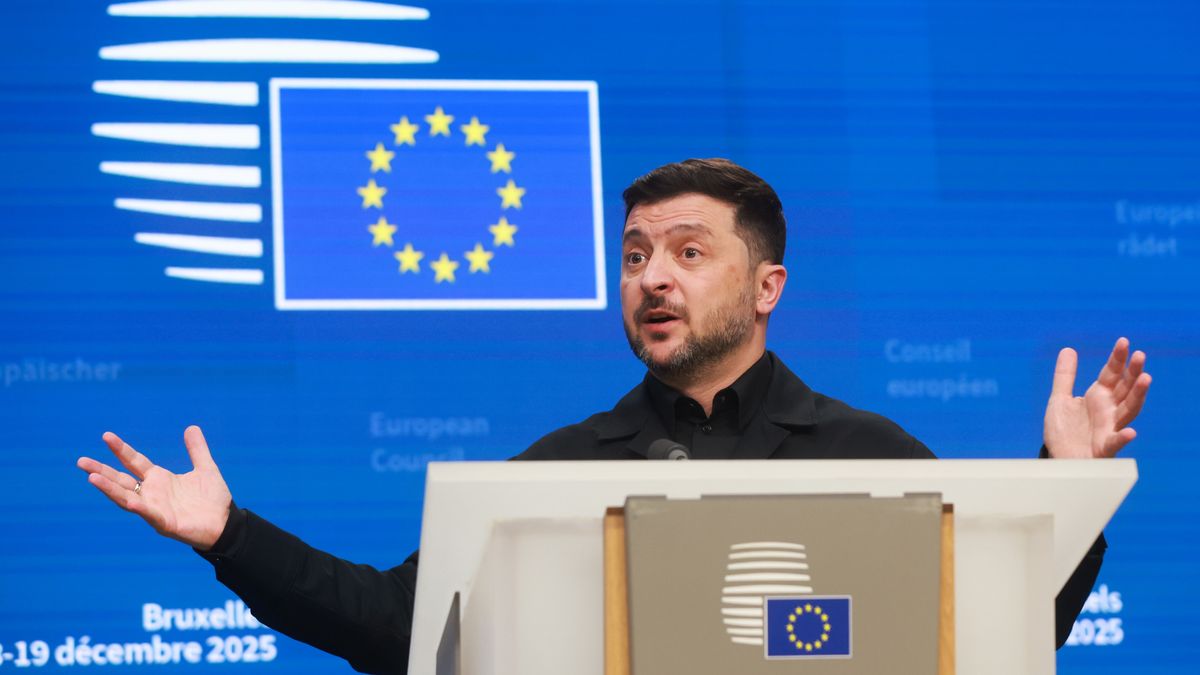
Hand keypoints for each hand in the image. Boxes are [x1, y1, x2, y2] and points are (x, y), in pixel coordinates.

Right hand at [76, 425, 231, 549]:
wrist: (226, 524)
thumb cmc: (213, 500)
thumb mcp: (205, 468)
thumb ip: (197, 450)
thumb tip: (191, 427)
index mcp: (159, 479)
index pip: (134, 461)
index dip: (121, 449)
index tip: (106, 435)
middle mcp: (152, 493)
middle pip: (121, 480)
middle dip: (101, 471)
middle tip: (80, 461)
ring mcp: (155, 509)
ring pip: (126, 497)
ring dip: (109, 488)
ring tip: (91, 477)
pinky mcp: (164, 523)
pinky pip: (148, 514)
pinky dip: (138, 507)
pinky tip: (128, 500)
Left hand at [1044, 337, 1151, 458]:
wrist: (1057, 458)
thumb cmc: (1063, 431)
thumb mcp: (1059, 400)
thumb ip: (1065, 376)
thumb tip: (1069, 349)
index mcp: (1098, 397)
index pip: (1111, 374)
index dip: (1117, 359)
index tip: (1124, 341)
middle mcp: (1108, 410)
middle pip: (1125, 389)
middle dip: (1133, 372)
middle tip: (1140, 355)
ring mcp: (1108, 428)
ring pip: (1128, 410)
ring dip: (1138, 395)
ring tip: (1146, 379)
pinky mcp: (1103, 447)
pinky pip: (1115, 442)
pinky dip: (1123, 437)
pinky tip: (1130, 432)